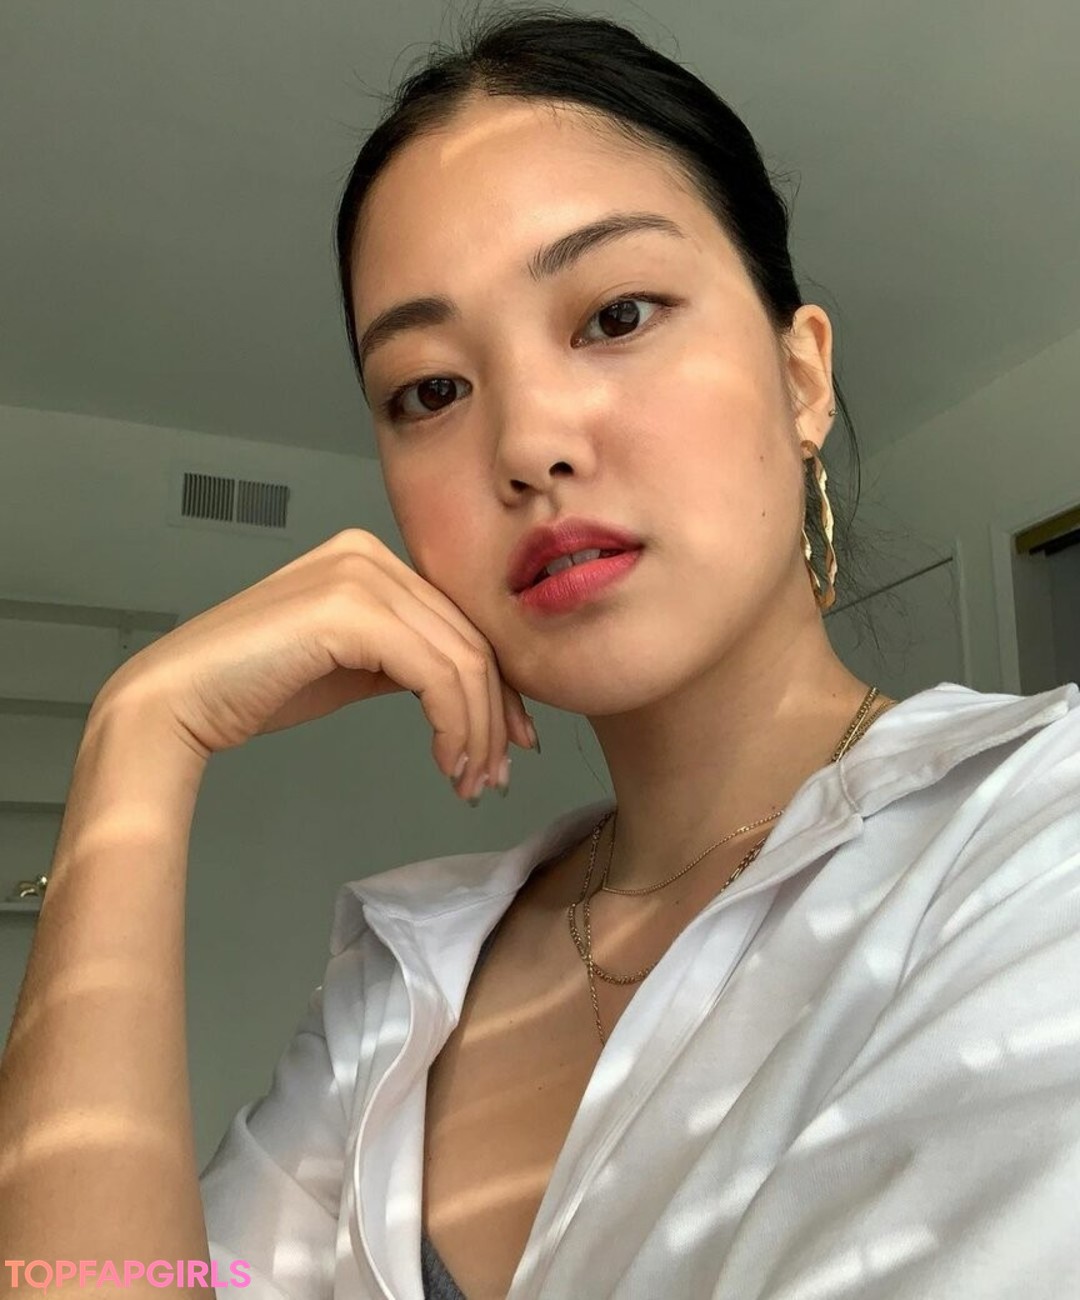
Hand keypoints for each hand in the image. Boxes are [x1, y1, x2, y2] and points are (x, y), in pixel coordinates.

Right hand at [96, 529, 534, 798]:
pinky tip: (446, 764)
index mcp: (372, 557)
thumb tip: (471, 692)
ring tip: (470, 783)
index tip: (508, 744)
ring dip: (476, 731)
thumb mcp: (351, 665)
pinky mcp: (349, 611)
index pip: (460, 621)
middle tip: (494, 777)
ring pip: (461, 659)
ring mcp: (359, 575)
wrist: (179, 700)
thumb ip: (405, 658)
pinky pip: (434, 674)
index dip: (497, 687)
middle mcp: (370, 553)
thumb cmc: (255, 688)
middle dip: (493, 716)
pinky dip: (453, 725)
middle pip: (469, 639)